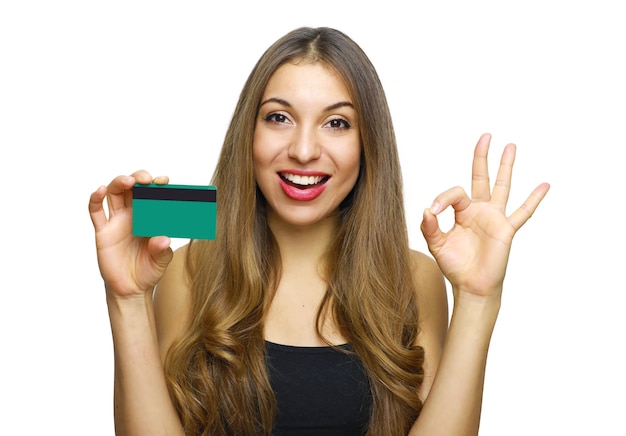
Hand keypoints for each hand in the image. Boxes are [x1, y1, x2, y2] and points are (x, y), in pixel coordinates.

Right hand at [88, 170, 173, 298]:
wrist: (131, 289)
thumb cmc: (149, 270)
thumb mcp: (161, 261)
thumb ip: (162, 250)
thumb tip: (163, 239)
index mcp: (150, 217)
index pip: (152, 195)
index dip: (156, 185)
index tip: (164, 181)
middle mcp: (133, 215)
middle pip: (131, 188)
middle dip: (138, 178)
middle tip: (146, 179)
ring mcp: (117, 222)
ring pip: (114, 194)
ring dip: (119, 182)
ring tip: (128, 181)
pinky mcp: (103, 232)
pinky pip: (96, 212)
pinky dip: (95, 198)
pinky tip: (100, 190)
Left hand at [420, 133, 549, 300]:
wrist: (471, 286)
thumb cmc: (455, 266)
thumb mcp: (436, 245)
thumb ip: (430, 227)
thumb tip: (426, 209)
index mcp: (461, 212)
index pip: (455, 193)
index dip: (443, 198)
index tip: (434, 212)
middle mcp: (479, 210)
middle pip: (481, 177)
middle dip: (482, 157)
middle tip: (486, 136)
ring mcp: (495, 218)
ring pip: (502, 186)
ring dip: (506, 166)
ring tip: (511, 146)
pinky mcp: (506, 229)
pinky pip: (523, 212)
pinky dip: (534, 199)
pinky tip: (544, 185)